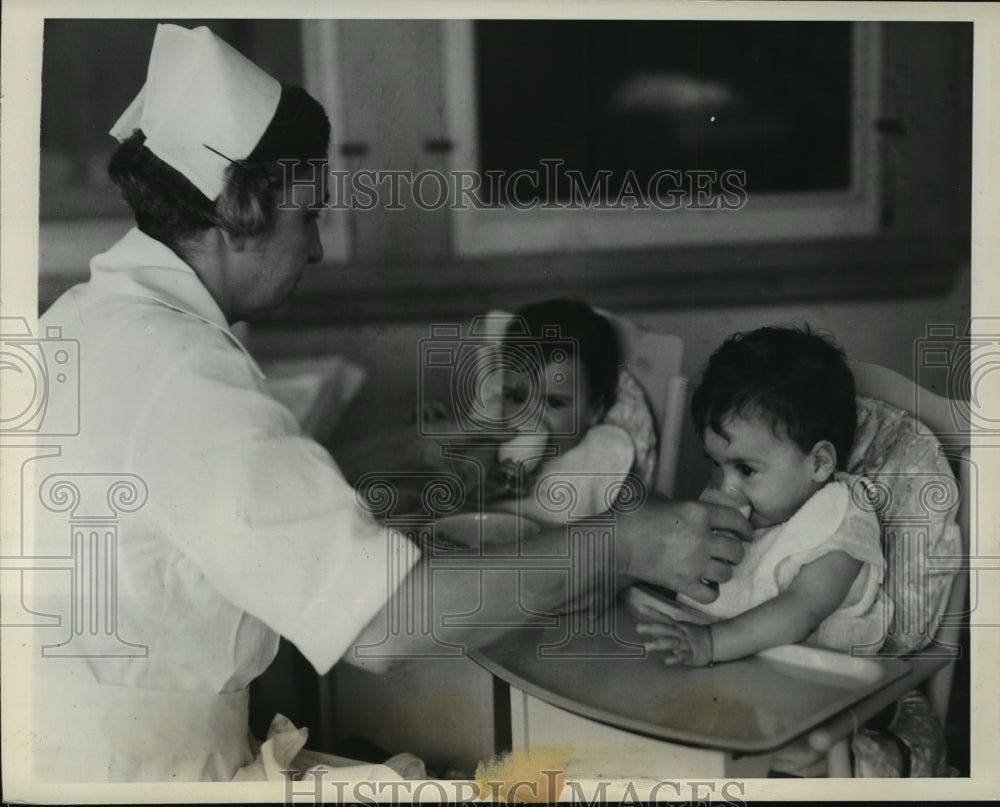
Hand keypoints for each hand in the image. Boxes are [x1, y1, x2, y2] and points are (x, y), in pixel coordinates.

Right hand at [615, 498, 751, 603]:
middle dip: (735, 552)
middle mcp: (701, 538)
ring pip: (727, 573)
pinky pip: (710, 594)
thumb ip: (675, 501)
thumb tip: (676, 501)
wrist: (614, 542)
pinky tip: (704, 585)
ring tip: (714, 569)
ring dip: (723, 571)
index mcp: (697, 511)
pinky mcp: (682, 583)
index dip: (745, 527)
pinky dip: (710, 591)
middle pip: (736, 550)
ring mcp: (693, 563)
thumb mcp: (656, 497)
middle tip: (728, 553)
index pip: (736, 519)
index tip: (747, 533)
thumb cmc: (630, 516)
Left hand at [637, 616, 712, 666]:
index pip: (663, 618)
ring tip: (646, 647)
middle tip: (638, 627)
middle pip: (665, 629)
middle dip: (652, 628)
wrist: (714, 642)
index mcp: (677, 626)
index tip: (640, 607)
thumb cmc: (692, 635)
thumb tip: (648, 626)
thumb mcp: (678, 628)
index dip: (652, 612)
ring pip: (672, 643)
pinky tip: (667, 660)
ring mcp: (686, 644)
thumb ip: (663, 628)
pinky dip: (676, 658)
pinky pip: (683, 657)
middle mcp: (680, 633)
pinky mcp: (692, 655)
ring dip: (659, 644)